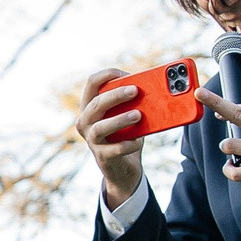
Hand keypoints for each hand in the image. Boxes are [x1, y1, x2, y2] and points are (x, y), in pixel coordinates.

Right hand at [76, 68, 148, 209]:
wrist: (123, 167)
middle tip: (135, 90)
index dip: (107, 75)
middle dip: (116, 95)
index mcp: (90, 106)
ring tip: (138, 115)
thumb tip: (155, 87)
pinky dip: (128, 144)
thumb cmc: (125, 133)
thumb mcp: (127, 114)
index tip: (126, 74)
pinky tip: (138, 140)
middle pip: (96, 104)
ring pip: (100, 128)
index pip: (91, 83)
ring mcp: (92, 140)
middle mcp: (85, 122)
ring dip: (119, 119)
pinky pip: (114, 149)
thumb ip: (133, 102)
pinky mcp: (103, 157)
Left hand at [197, 90, 240, 208]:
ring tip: (237, 151)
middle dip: (216, 108)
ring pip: (229, 145)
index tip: (201, 94)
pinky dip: (230, 170)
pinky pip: (235, 172)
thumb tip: (233, 112)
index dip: (217, 100)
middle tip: (207, 104)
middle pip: (234, 117)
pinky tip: (233, 167)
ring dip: (229, 148)